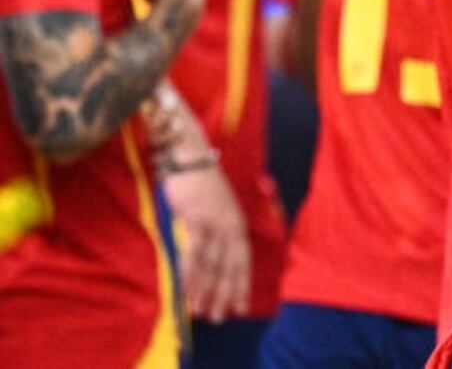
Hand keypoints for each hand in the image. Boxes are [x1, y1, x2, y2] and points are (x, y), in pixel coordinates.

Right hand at [164, 164, 251, 321]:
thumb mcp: (216, 209)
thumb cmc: (200, 185)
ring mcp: (215, 222)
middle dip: (225, 294)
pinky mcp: (196, 218)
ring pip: (212, 263)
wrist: (189, 156)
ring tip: (201, 312)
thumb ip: (217, 233)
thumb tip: (212, 261)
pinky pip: (194, 251)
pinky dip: (191, 271)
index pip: (243, 261)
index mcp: (238, 224)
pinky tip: (186, 289)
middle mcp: (231, 224)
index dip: (241, 285)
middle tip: (220, 318)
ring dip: (206, 290)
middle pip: (231, 267)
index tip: (240, 308)